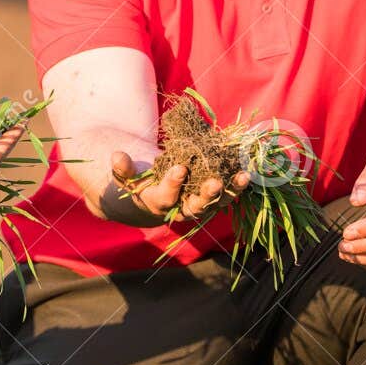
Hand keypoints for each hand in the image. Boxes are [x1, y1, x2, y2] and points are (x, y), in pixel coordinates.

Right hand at [106, 150, 249, 227]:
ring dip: (230, 191)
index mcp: (157, 202)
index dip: (172, 184)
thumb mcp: (125, 177)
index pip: (166, 197)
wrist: (148, 198)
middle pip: (195, 208)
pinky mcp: (209, 199)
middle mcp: (179, 209)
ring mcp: (197, 205)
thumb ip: (123, 169)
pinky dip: (236, 186)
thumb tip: (118, 156)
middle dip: (206, 196)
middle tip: (214, 183)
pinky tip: (247, 172)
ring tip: (243, 177)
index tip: (180, 168)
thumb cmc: (136, 182)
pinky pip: (225, 194)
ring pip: (215, 203)